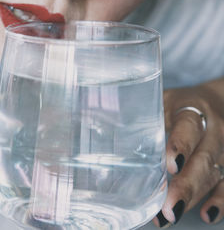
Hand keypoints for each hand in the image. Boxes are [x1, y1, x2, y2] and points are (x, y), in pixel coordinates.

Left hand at [153, 84, 223, 227]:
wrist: (215, 102)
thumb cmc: (178, 104)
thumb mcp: (160, 100)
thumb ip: (141, 114)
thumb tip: (102, 130)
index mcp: (192, 109)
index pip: (189, 126)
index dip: (181, 145)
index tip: (170, 165)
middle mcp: (212, 129)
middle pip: (203, 158)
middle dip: (186, 184)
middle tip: (167, 206)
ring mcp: (222, 148)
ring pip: (213, 174)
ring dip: (193, 197)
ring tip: (170, 215)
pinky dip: (218, 200)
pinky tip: (206, 214)